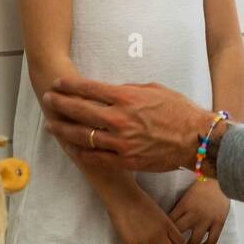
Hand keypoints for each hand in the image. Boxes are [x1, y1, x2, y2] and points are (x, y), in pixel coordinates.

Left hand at [43, 78, 218, 172]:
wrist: (196, 139)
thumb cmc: (178, 111)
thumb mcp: (153, 89)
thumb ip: (129, 90)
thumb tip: (110, 91)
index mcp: (127, 97)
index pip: (89, 89)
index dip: (70, 85)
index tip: (58, 83)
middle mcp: (120, 119)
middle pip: (79, 110)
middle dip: (60, 103)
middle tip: (47, 100)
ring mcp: (120, 142)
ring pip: (82, 136)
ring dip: (63, 129)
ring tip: (51, 125)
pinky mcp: (125, 160)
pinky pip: (95, 157)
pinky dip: (81, 152)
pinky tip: (71, 147)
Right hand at [105, 186, 185, 243]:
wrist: (123, 196)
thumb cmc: (139, 200)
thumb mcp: (159, 212)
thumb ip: (164, 225)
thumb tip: (165, 238)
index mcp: (167, 224)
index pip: (180, 242)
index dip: (173, 243)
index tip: (167, 240)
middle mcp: (159, 234)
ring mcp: (145, 240)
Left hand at [169, 180, 230, 243]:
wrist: (221, 180)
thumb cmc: (201, 186)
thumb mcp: (186, 195)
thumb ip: (178, 208)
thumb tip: (167, 222)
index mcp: (184, 206)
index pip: (170, 223)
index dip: (163, 232)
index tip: (160, 238)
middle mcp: (194, 214)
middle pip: (179, 233)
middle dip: (172, 242)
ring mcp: (207, 220)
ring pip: (194, 241)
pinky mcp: (219, 222)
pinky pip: (212, 240)